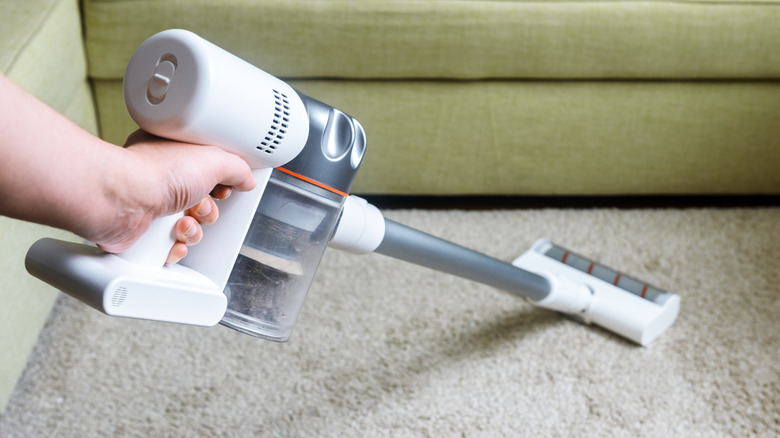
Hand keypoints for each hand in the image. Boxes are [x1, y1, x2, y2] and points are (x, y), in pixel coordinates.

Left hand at [92, 130, 255, 262]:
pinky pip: (169, 247)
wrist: (123, 200)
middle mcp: (160, 179)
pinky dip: (176, 248)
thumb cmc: (156, 172)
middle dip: (207, 210)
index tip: (224, 187)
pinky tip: (172, 239)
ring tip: (183, 223)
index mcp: (174, 156)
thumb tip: (246, 178)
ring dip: (193, 230)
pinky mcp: (143, 232)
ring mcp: (150, 206)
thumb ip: (237, 168)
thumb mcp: (214, 159)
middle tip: (201, 206)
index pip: (206, 171)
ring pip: (187, 226)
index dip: (220, 183)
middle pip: (201, 202)